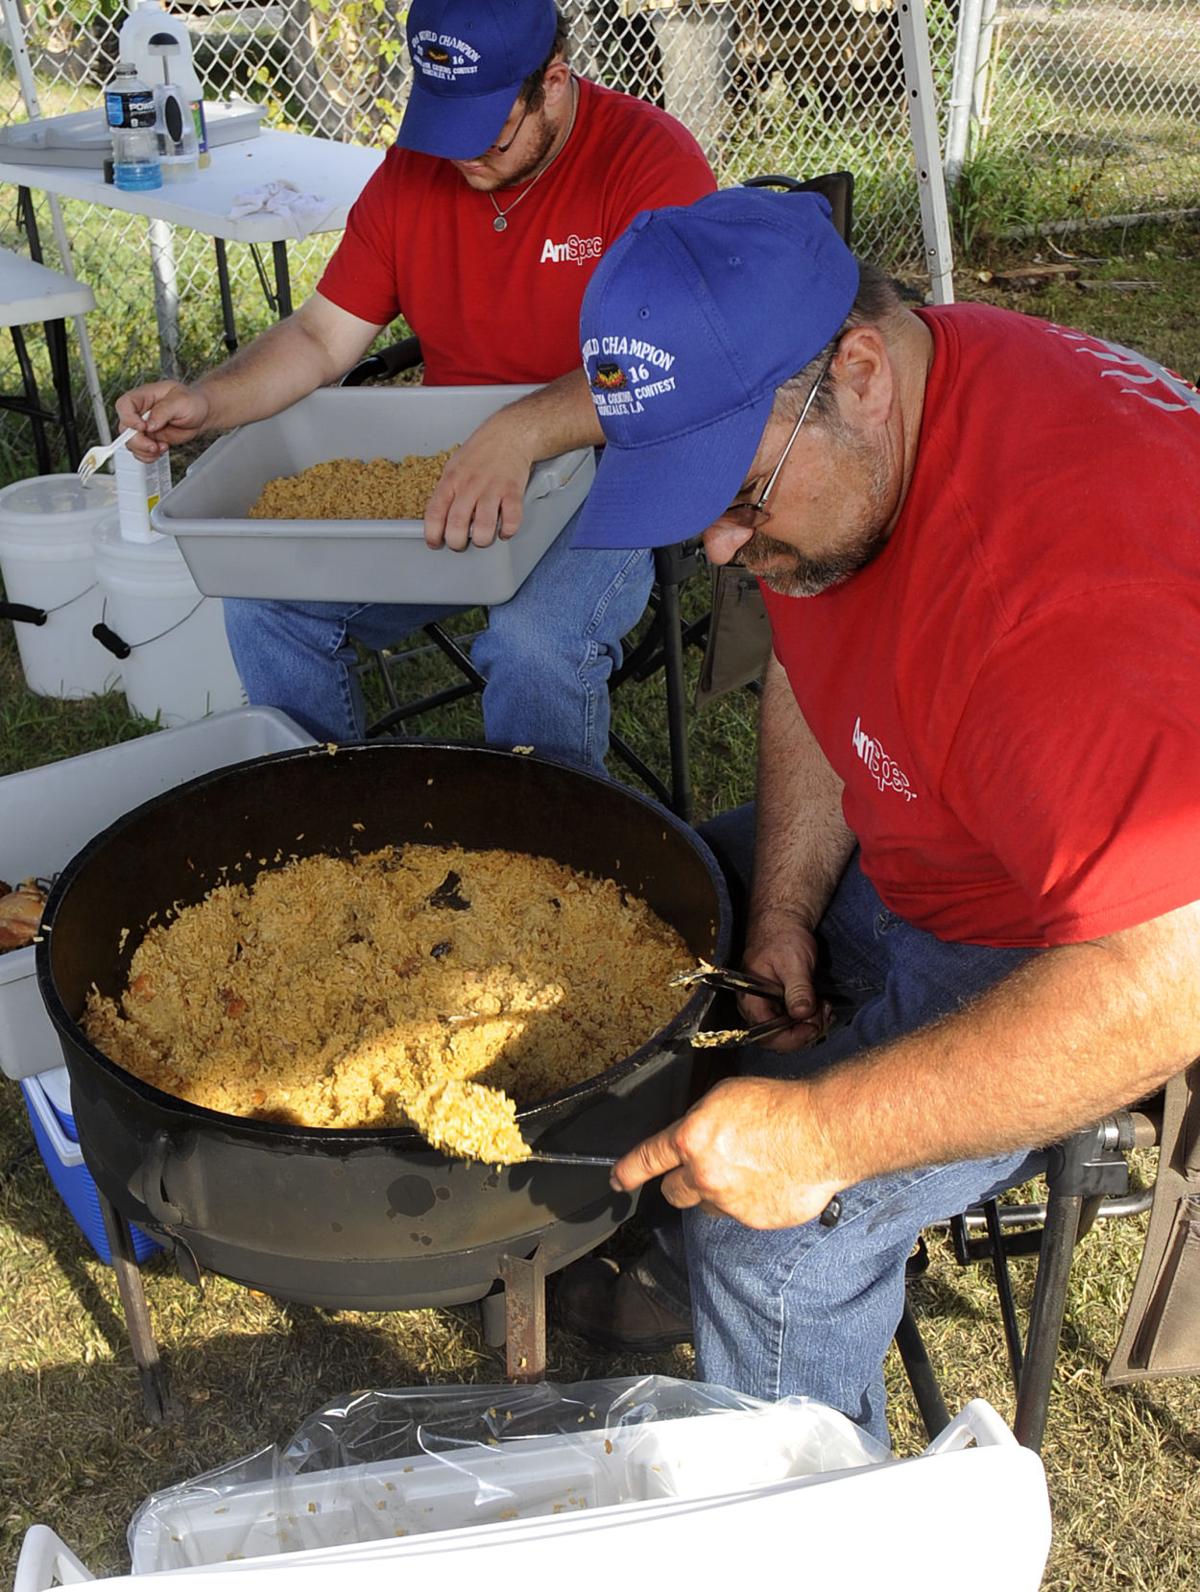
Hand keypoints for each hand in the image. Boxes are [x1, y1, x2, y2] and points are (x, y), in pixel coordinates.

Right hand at [115, 381, 211, 458]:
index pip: (124, 405)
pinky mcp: (150, 440)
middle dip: (138, 441)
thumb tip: (149, 425)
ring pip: (131, 443)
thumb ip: (163, 411)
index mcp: (143, 396)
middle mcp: (140, 412)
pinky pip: (141, 451)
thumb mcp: (181, 401)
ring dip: (145, 450)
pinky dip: (149, 456)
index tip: (143, 427)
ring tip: (162, 447)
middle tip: (154, 446)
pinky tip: (162, 450)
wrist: (200, 415)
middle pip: (125, 429)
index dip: (128, 418)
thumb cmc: (191, 401)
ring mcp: (143, 427)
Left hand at [423, 412, 532, 551]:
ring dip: (482, 540)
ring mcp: (492, 489)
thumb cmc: (480, 452)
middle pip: (457, 525)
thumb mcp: (454, 467)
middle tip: (460, 544)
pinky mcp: (513, 492)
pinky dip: (507, 532)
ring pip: (483, 527)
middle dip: (457, 543)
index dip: (432, 534)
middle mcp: (469, 486)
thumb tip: (441, 518)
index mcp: (451, 480)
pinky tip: (504, 530)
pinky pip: (511, 521)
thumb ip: (448, 492)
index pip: (434, 513)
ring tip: (482, 538)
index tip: (435, 543)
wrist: (509, 434)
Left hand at [610, 1075, 842, 1228]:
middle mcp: (704, 1175)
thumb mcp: (725, 1098)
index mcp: (691, 1139)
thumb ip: (699, 1123)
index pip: (648, 1159)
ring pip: (709, 1204)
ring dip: (719, 1192)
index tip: (619, 1181)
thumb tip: (692, 1138)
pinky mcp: (753, 1220)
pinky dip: (749, 1201)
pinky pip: (740, 1213)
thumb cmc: (779, 1106)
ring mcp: (729, 1202)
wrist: (822, 1133)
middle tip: (705, 1169)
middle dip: (682, 1182)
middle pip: (674, 1191)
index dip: (629, 1171)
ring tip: (750, 1168)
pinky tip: (770, 1180)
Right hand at [739, 907, 830, 1050]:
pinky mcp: (781, 1004)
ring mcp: (769, 1007)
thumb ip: (798, 989)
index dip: (791, 1037)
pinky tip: (822, 1007)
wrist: (784, 922)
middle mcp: (756, 1007)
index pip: (765, 1034)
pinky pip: (794, 1022)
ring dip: (811, 1025)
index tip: (813, 1028)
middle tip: (823, 1014)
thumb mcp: (794, 962)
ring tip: (825, 1006)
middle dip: (804, 1031)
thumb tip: (802, 1014)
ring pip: (789, 1032)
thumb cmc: (784, 938)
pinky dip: (811, 1019)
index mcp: (750, 998)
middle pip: (778, 1038)